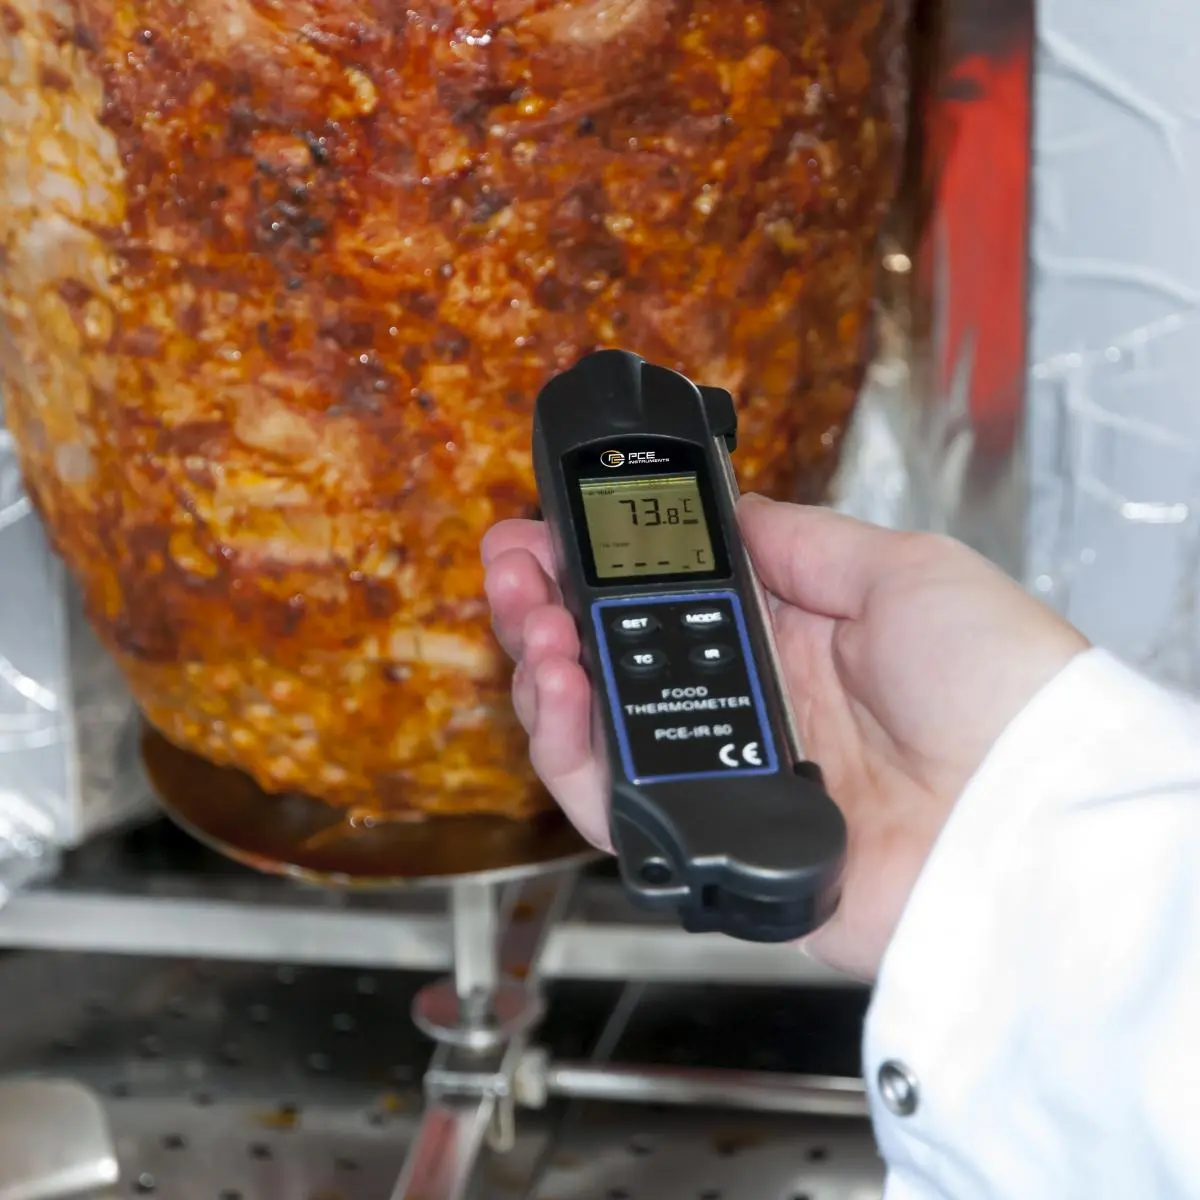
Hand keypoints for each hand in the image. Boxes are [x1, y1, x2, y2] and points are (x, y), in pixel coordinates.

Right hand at [481, 496, 1087, 979]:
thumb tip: (731, 514)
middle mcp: (748, 707)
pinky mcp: (713, 840)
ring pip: (598, 730)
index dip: (602, 566)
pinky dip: (567, 750)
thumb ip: (800, 543)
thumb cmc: (998, 686)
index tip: (552, 530)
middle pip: (616, 662)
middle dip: (549, 606)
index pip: (666, 599)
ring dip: (544, 671)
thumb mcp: (902, 569)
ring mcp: (725, 773)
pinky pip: (612, 805)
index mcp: (790, 639)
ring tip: (533, 624)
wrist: (1034, 810)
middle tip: (511, 566)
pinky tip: (556, 690)